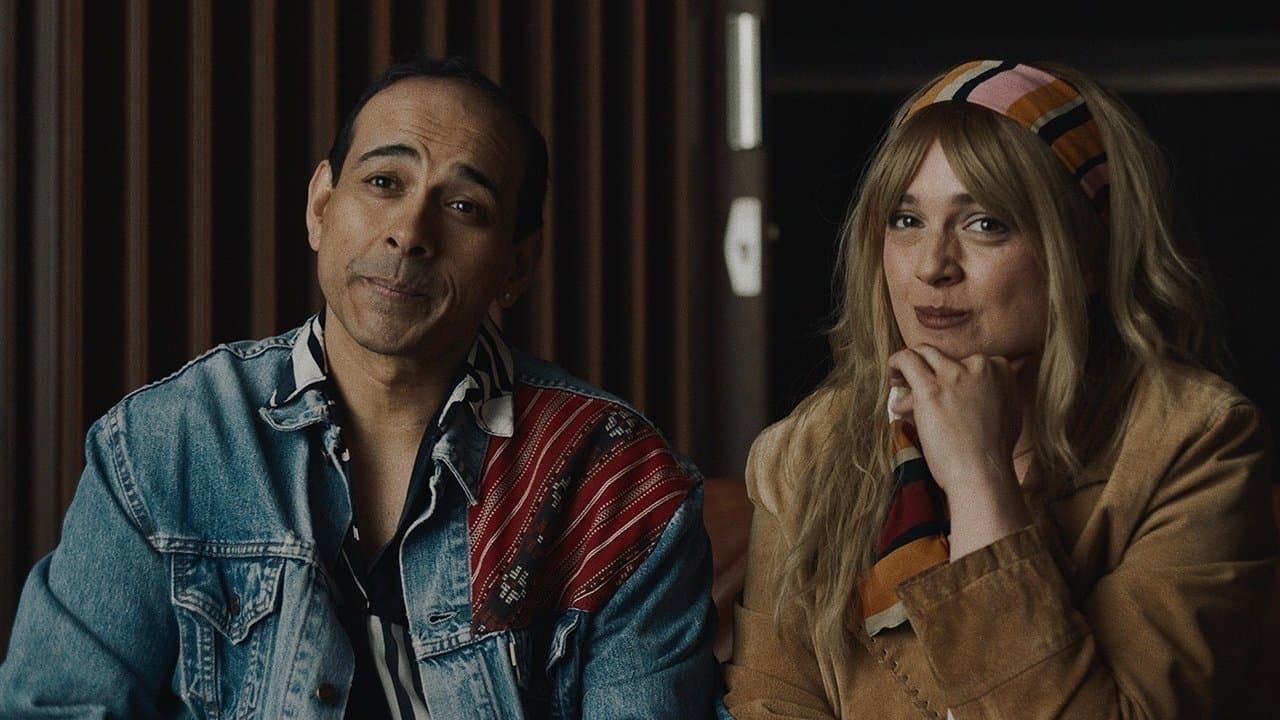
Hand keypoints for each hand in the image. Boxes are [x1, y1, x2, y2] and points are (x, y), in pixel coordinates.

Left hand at [887, 345, 1031, 557]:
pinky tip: (892, 372)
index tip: (946, 393)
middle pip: (946, 357)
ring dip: (911, 364)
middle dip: (932, 372)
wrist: (981, 471)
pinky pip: (908, 360)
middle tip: (917, 384)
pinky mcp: (930, 389)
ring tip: (899, 379)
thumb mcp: (1011, 412)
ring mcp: (954, 376)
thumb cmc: (992, 451)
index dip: (954, 376)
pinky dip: (896, 362)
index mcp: (999, 370)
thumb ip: (1001, 393)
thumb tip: (992, 389)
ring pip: (925, 353)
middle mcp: (979, 366)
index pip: (970, 361)